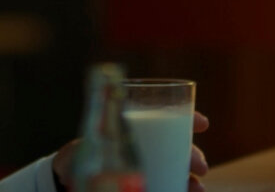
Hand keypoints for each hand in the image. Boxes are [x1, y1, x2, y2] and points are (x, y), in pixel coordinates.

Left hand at [51, 111, 210, 191]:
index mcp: (136, 129)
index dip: (188, 118)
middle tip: (200, 166)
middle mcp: (147, 147)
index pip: (166, 118)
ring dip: (192, 177)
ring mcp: (150, 167)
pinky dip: (183, 189)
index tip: (203, 124)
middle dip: (193, 153)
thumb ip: (98, 124)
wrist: (71, 180)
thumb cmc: (79, 156)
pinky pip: (170, 184)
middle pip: (177, 146)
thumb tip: (105, 92)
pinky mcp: (145, 184)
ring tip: (197, 188)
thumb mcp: (88, 140)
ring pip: (178, 169)